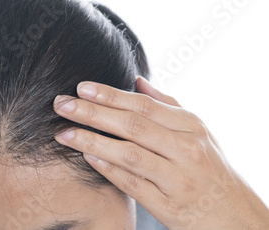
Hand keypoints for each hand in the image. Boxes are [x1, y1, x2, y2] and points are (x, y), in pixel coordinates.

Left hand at [53, 76, 268, 229]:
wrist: (235, 215)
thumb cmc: (209, 167)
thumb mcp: (197, 131)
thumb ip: (166, 105)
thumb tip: (136, 80)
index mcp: (191, 126)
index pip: (143, 105)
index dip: (110, 95)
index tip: (81, 87)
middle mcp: (186, 149)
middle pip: (132, 125)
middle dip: (93, 113)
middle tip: (61, 104)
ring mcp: (178, 178)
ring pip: (128, 154)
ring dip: (92, 141)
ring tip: (63, 132)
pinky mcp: (169, 205)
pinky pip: (132, 184)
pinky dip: (107, 169)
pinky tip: (85, 157)